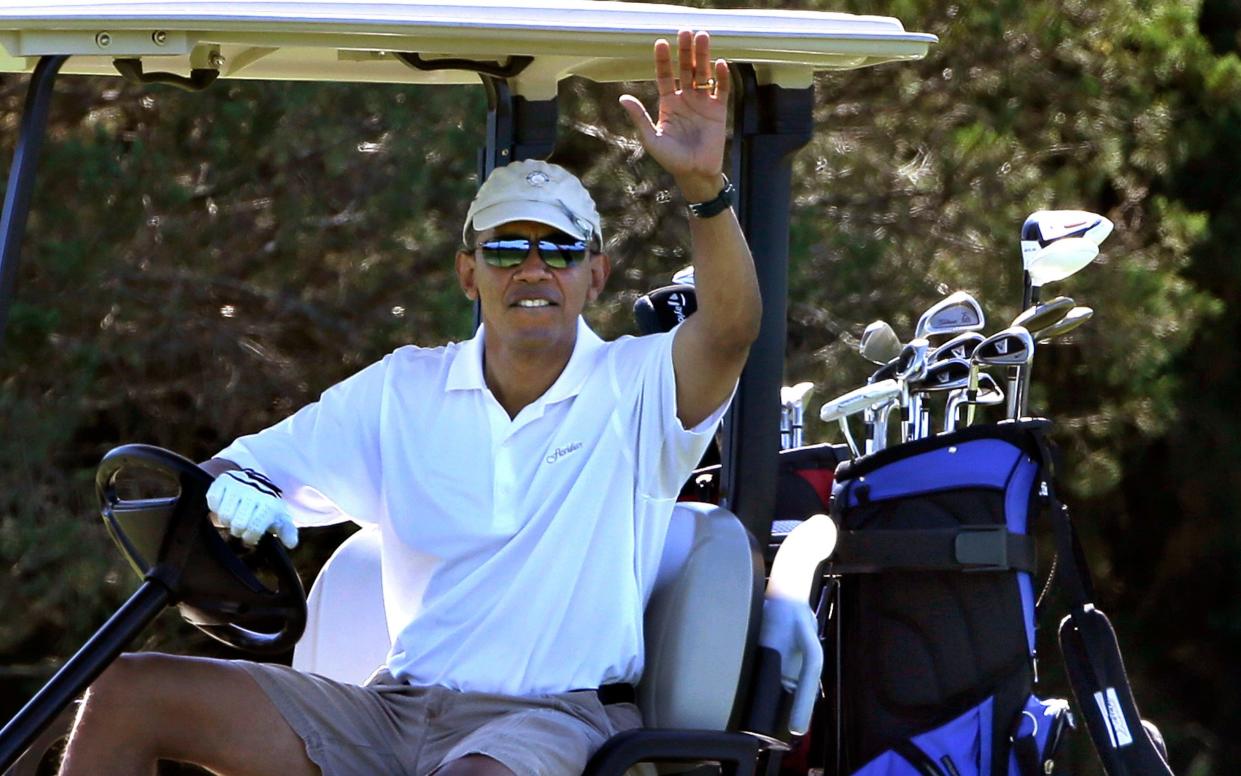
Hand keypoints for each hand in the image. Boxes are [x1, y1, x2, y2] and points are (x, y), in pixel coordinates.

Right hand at [206, 468, 297, 548]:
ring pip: (224, 515)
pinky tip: (225, 506)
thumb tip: (292, 544)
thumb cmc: (267, 507)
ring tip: (233, 517)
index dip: (250, 537)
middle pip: (238, 524)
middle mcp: (255, 492)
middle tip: (241, 528)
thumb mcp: (279, 519)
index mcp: (270, 503)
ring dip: (226, 521)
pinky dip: (215, 508)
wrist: (257, 484)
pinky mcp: (223, 480)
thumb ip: (287, 532)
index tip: (250, 537)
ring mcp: (238, 485)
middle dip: (238, 531)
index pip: (254, 528)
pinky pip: (213, 501)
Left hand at [619, 30, 728, 199]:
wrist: (695, 174)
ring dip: (703, 56)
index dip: (663, 60)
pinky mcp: (719, 111)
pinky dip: (722, 77)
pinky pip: (721, 90)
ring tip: (703, 37)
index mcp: (668, 103)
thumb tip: (623, 97)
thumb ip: (639, 117)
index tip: (661, 43)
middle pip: (686, 69)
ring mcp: (703, 103)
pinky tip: (720, 64)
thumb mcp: (652, 139)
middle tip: (685, 31)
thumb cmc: (672, 159)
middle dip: (685, 51)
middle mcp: (686, 99)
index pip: (665, 76)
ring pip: (704, 74)